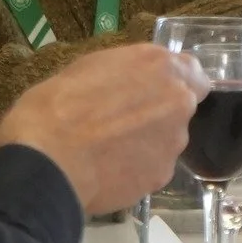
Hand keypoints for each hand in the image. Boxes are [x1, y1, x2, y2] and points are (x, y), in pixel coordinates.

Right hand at [0, 43, 207, 213]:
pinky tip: (108, 170)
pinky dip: (137, 168)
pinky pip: (153, 168)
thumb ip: (125, 72)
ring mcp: (173, 142)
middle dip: (159, 114)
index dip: (174, 83)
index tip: (154, 90)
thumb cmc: (56, 105)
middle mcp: (177, 101)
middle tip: (123, 122)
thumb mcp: (88, 68)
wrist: (48, 161)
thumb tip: (130, 83)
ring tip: (109, 150)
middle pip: (181, 107)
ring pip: (168, 140)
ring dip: (147, 143)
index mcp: (159, 65)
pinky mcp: (162, 176)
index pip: (194, 72)